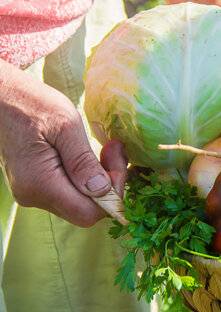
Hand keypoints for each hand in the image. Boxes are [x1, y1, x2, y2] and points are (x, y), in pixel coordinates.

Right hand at [0, 61, 127, 226]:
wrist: (2, 98)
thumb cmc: (32, 104)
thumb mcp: (65, 125)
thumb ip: (83, 161)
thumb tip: (102, 190)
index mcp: (40, 184)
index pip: (88, 213)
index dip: (112, 194)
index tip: (117, 160)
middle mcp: (34, 196)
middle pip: (87, 210)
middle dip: (110, 184)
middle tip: (114, 149)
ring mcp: (34, 193)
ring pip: (81, 201)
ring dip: (101, 179)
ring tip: (106, 148)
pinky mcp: (37, 185)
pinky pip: (71, 191)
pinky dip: (88, 176)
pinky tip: (92, 154)